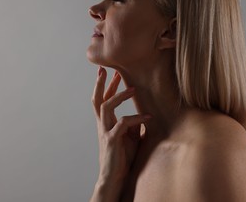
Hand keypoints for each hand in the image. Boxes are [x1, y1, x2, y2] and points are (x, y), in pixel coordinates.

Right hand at [91, 66, 151, 183]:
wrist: (114, 177)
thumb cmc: (122, 158)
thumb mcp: (130, 137)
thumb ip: (133, 126)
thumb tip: (143, 115)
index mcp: (106, 123)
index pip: (103, 100)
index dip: (107, 86)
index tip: (114, 73)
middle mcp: (103, 125)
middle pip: (97, 100)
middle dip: (101, 83)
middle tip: (106, 69)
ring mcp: (106, 131)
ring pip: (105, 107)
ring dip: (119, 96)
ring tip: (133, 88)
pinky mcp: (112, 140)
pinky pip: (123, 123)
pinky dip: (136, 118)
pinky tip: (148, 117)